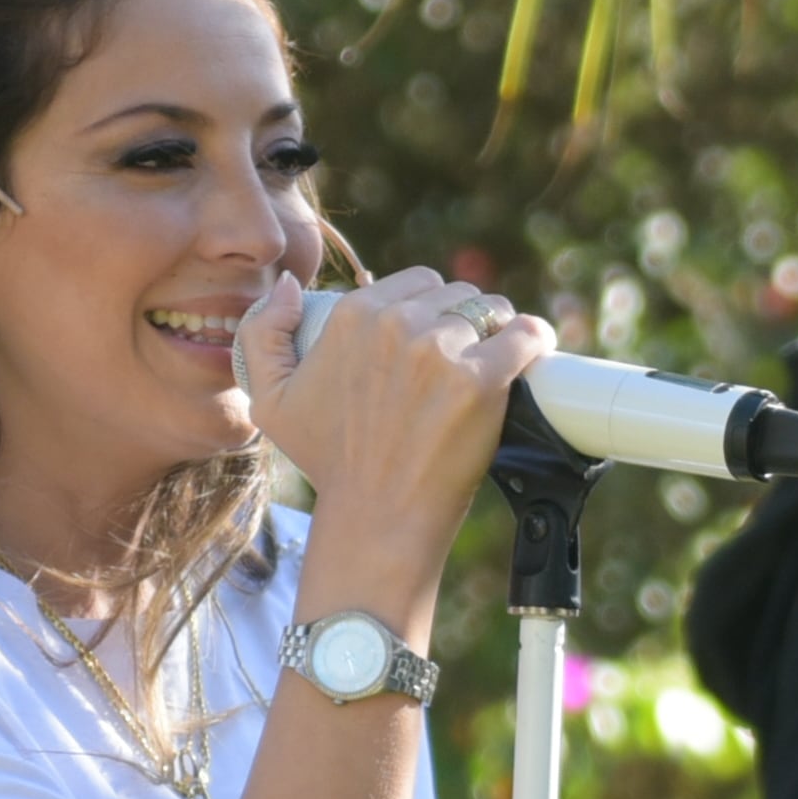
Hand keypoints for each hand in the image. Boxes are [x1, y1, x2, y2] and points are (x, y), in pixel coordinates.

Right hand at [232, 269, 553, 577]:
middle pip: (455, 293)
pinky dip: (535, 339)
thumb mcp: (270, 400)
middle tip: (463, 359)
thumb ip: (263, 332)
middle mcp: (396, 324)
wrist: (376, 517)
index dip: (430, 307)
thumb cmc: (328, 462)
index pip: (415, 282)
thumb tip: (286, 283)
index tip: (436, 337)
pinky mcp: (481, 381)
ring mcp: (440, 351)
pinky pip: (525, 336)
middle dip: (462, 319)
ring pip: (490, 311)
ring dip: (496, 330)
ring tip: (494, 362)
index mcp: (353, 316)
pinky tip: (535, 349)